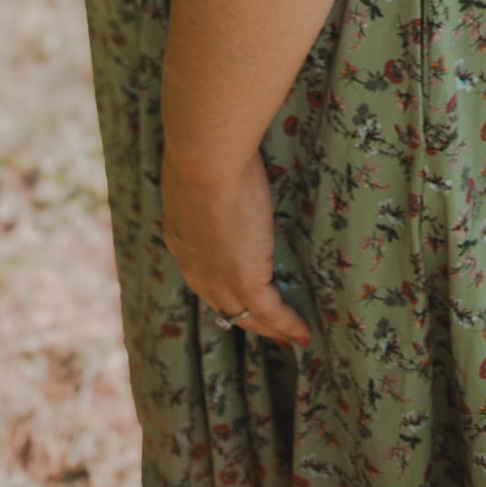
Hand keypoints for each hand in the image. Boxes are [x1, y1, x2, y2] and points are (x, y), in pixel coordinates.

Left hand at [160, 143, 310, 350]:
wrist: (205, 157)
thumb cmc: (204, 149)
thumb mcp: (198, 170)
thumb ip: (207, 178)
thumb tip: (222, 161)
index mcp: (181, 239)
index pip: (203, 274)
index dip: (221, 286)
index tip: (235, 292)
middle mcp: (195, 267)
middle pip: (222, 304)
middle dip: (244, 316)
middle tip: (266, 327)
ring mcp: (219, 278)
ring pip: (245, 315)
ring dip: (267, 327)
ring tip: (287, 338)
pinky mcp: (246, 279)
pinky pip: (271, 312)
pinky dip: (288, 325)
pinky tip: (303, 334)